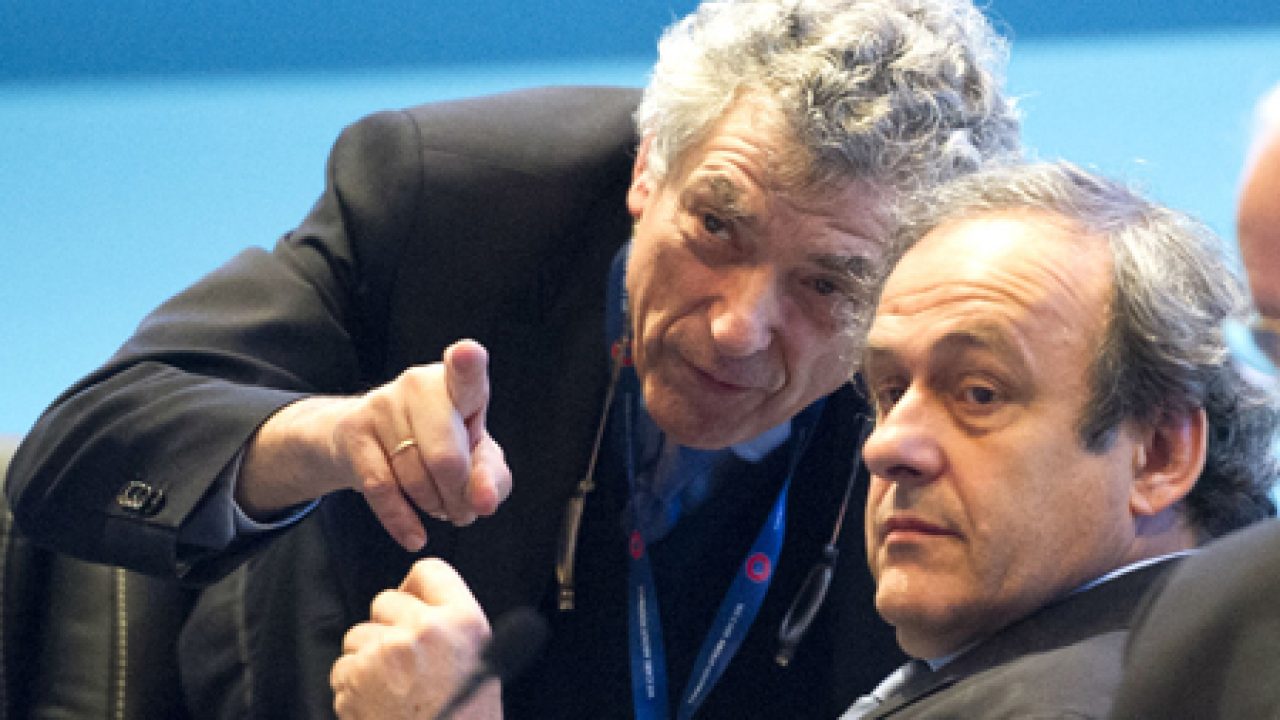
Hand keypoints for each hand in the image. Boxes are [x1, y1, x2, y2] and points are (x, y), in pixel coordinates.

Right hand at [238, 339, 512, 550]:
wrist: (360, 441)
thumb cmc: (435, 443)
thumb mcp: (474, 458)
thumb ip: (491, 478)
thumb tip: (484, 502)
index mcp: (457, 383)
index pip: (466, 371)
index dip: (467, 363)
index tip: (467, 354)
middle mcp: (419, 384)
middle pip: (447, 458)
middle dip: (458, 497)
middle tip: (463, 510)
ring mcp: (382, 405)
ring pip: (415, 477)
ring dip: (434, 506)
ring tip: (440, 508)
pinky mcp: (353, 432)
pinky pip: (381, 488)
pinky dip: (402, 520)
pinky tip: (415, 535)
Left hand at [331, 559, 501, 719]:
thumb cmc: (466, 714)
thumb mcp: (479, 655)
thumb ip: (449, 620)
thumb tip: (409, 596)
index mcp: (463, 619)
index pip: (429, 571)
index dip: (417, 590)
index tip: (413, 609)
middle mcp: (426, 629)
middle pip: (386, 600)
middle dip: (388, 627)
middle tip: (405, 663)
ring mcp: (388, 652)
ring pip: (358, 634)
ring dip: (367, 658)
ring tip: (392, 690)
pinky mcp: (357, 679)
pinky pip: (342, 667)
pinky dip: (352, 687)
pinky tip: (378, 705)